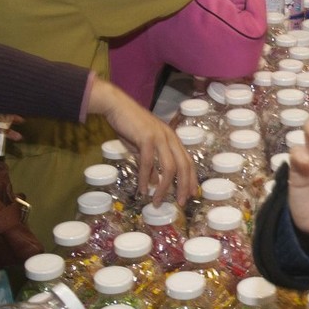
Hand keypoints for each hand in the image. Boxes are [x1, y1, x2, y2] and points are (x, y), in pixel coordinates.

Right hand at [89, 80, 196, 204]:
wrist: (117, 106)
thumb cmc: (130, 126)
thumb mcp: (143, 147)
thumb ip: (150, 164)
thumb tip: (153, 182)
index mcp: (172, 138)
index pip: (188, 161)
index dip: (191, 179)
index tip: (190, 194)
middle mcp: (170, 138)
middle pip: (183, 166)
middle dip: (183, 186)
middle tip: (180, 202)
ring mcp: (160, 137)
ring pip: (169, 167)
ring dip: (163, 187)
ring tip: (157, 201)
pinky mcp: (146, 138)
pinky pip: (148, 163)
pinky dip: (145, 178)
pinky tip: (142, 189)